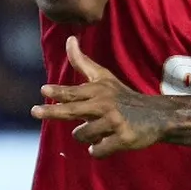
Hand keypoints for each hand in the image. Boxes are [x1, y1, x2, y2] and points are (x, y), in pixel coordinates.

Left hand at [32, 36, 162, 157]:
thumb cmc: (123, 97)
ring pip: (82, 135)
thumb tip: (69, 38)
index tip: (44, 89)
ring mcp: (115, 121)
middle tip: (34, 111)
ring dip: (87, 136)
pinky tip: (108, 142)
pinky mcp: (123, 138)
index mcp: (99, 90)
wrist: (156, 115)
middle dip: (53, 111)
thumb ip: (82, 62)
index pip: (74, 91)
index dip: (59, 91)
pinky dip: (98, 149)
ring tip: (101, 130)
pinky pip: (97, 150)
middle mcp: (105, 104)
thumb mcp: (104, 78)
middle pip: (73, 110)